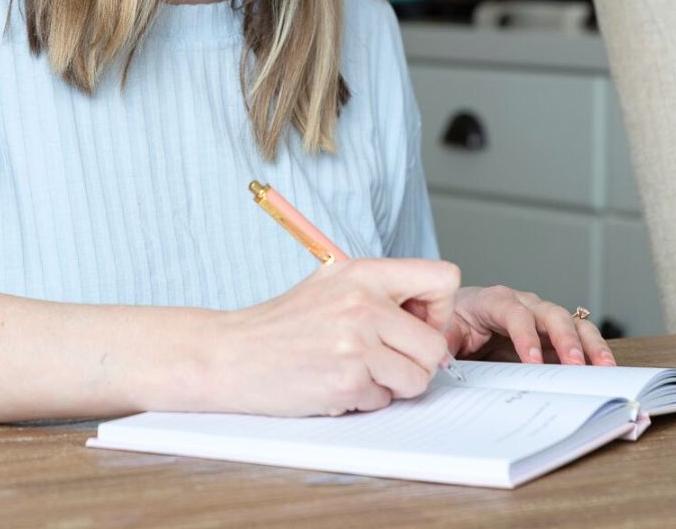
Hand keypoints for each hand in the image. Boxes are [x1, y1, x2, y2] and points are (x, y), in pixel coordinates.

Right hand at [201, 257, 460, 416]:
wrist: (231, 354)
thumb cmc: (284, 322)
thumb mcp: (334, 283)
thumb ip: (384, 292)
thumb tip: (433, 317)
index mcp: (366, 272)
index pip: (444, 277)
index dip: (439, 308)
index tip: (417, 322)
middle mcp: (365, 304)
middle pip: (435, 345)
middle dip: (418, 360)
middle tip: (387, 358)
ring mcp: (356, 345)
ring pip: (418, 379)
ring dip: (394, 384)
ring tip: (360, 371)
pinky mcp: (346, 383)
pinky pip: (384, 402)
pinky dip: (365, 400)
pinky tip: (336, 382)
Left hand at [443, 285, 616, 365]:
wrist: (462, 314)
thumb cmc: (454, 320)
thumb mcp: (444, 328)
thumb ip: (444, 341)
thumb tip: (441, 359)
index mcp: (494, 300)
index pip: (514, 313)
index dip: (525, 336)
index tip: (533, 362)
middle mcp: (524, 303)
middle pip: (550, 314)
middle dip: (564, 339)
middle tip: (575, 365)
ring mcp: (542, 316)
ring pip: (572, 322)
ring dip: (589, 343)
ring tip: (605, 367)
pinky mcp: (552, 333)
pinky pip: (578, 337)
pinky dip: (593, 350)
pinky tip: (605, 369)